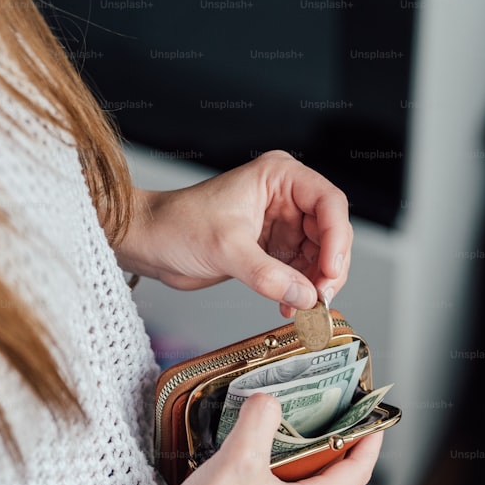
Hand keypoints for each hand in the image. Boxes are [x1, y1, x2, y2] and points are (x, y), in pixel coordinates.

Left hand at [114, 150, 351, 315]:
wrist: (147, 243)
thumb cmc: (175, 224)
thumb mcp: (225, 248)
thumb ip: (268, 274)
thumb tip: (306, 297)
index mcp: (279, 177)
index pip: (329, 203)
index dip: (336, 239)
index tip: (330, 272)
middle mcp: (285, 197)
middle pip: (329, 232)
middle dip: (328, 267)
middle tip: (320, 297)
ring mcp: (280, 224)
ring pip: (318, 255)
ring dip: (315, 284)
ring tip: (304, 307)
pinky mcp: (270, 249)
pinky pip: (299, 271)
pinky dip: (299, 291)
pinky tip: (290, 306)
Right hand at [152, 394, 381, 484]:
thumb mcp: (238, 458)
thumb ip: (259, 419)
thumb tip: (268, 400)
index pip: (356, 474)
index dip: (368, 446)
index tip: (373, 425)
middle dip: (339, 460)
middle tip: (331, 433)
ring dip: (311, 479)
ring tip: (291, 453)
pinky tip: (256, 481)